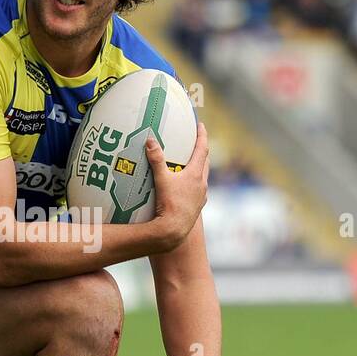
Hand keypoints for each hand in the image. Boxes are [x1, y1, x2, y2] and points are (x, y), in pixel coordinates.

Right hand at [147, 122, 209, 249]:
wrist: (174, 230)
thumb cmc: (168, 204)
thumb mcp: (161, 179)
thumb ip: (156, 159)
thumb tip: (151, 140)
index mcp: (195, 174)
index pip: (202, 149)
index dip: (202, 136)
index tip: (201, 125)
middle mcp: (202, 184)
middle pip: (205, 162)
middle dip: (202, 151)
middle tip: (198, 143)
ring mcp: (201, 196)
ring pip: (203, 177)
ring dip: (199, 168)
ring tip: (192, 165)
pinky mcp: (198, 207)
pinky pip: (199, 191)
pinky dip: (195, 184)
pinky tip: (187, 188)